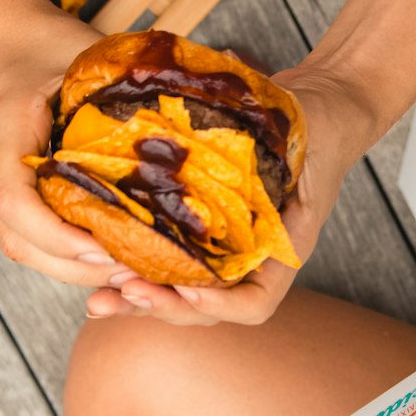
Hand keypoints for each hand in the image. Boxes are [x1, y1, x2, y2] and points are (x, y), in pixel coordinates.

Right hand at [0, 0, 121, 286]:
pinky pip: (24, 233)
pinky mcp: (0, 184)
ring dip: (71, 268)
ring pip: (19, 245)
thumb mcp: (90, 53)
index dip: (59, 237)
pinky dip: (63, 252)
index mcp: (8, 122)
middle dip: (75, 268)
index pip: (16, 202)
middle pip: (18, 240)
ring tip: (127, 274)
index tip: (106, 251)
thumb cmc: (47, 37)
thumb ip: (131, 88)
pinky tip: (106, 255)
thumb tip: (203, 119)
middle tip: (135, 276)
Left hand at [84, 67, 370, 326]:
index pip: (254, 303)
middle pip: (206, 308)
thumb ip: (273, 146)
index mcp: (284, 248)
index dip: (218, 305)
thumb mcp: (302, 135)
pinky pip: (168, 262)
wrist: (316, 107)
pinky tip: (102, 263)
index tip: (187, 288)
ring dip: (138, 299)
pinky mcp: (200, 231)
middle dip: (163, 306)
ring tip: (98, 300)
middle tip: (123, 291)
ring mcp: (224, 249)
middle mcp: (252, 259)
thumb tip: (230, 141)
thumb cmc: (316, 123)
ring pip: (179, 292)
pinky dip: (136, 268)